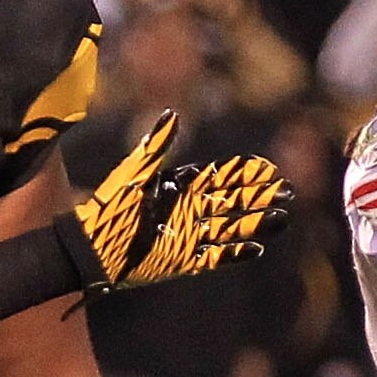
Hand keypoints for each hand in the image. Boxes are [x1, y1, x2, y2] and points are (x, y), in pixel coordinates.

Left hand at [66, 111, 288, 290]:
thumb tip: (171, 114)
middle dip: (260, 198)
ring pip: (230, 229)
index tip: (268, 168)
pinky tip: (257, 249)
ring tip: (282, 219)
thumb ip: (155, 146)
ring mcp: (186, 237)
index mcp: (177, 188)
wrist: (88, 249)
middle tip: (288, 192)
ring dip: (255, 224)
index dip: (244, 174)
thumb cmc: (107, 208)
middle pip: (232, 203)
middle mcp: (186, 212)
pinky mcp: (180, 261)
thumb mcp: (134, 173)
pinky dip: (235, 254)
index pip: (219, 178)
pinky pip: (214, 258)